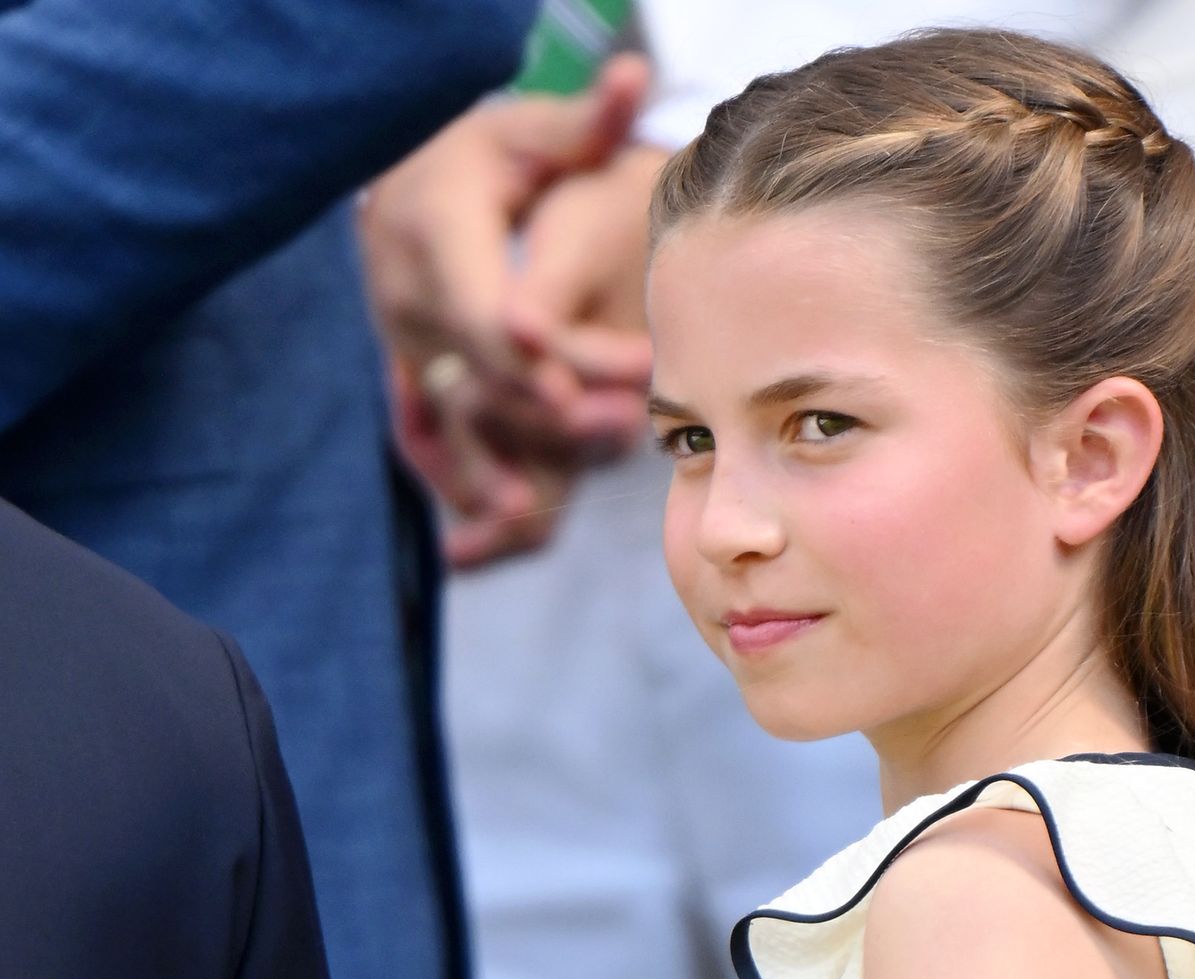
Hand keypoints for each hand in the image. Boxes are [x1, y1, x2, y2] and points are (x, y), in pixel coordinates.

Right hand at [361, 55, 653, 565]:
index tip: (569, 375)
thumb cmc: (492, 150)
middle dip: (541, 401)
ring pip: (446, 411)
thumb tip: (636, 74)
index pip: (480, 297)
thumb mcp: (535, 128)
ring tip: (524, 518)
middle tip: (611, 431)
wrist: (410, 173)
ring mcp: (403, 339)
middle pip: (477, 363)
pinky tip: (490, 533)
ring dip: (487, 464)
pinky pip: (423, 435)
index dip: (522, 341)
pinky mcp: (410, 371)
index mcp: (436, 226)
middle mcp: (408, 289)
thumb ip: (588, 119)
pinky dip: (453, 481)